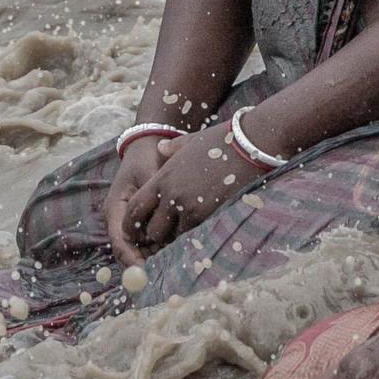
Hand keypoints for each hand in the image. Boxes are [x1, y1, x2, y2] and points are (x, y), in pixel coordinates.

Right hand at [101, 133, 179, 263]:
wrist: (149, 147)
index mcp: (116, 208)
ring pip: (136, 249)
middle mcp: (119, 219)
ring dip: (150, 259)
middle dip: (141, 265)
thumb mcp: (150, 174)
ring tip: (168, 270)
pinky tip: (173, 255)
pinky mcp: (140, 222)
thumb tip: (161, 218)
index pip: (120, 240)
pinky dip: (156, 250)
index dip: (131, 258)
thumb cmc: (148, 158)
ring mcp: (129, 222)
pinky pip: (146, 241)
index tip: (144, 272)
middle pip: (126, 250)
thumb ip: (154, 196)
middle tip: (159, 276)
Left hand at [122, 127, 260, 250]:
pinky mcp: (209, 215)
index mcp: (162, 178)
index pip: (135, 209)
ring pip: (173, 236)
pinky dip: (193, 234)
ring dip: (176, 236)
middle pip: (152, 230)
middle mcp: (172, 196)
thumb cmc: (219, 141)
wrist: (247, 145)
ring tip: (182, 231)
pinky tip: (199, 228)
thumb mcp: (189, 142)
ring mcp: (190, 207)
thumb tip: (161, 148)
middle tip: (163, 234)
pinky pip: (193, 234)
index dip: (131, 224)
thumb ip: (170, 149)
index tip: (135, 230)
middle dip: (156, 235)